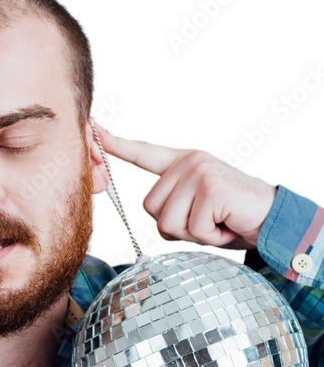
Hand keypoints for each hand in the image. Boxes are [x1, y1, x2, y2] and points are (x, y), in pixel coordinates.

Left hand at [92, 121, 277, 249]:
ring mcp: (199, 172)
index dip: (116, 145)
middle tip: (207, 221)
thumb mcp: (195, 210)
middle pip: (151, 209)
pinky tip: (226, 225)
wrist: (273, 219)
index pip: (143, 153)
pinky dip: (211, 238)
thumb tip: (152, 211)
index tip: (93, 129)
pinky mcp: (210, 187)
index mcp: (182, 164)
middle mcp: (188, 162)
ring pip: (168, 222)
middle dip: (177, 227)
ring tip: (217, 222)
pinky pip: (191, 229)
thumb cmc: (231, 218)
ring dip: (194, 234)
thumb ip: (173, 206)